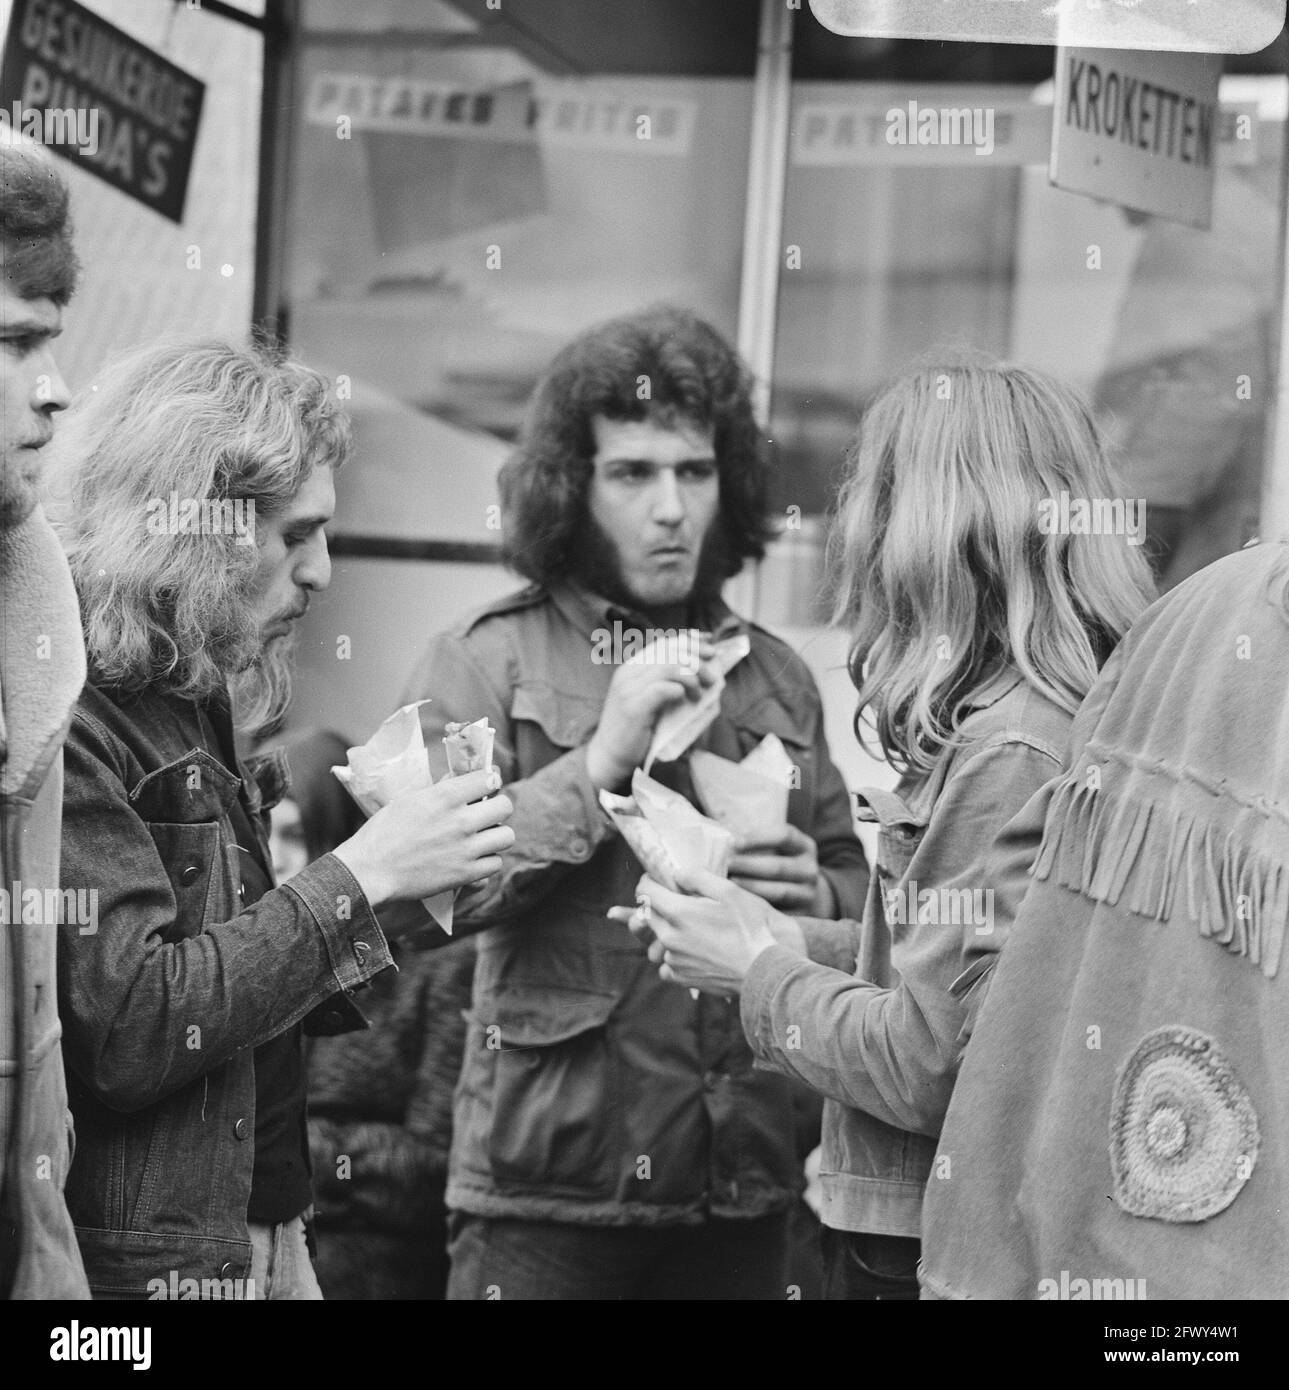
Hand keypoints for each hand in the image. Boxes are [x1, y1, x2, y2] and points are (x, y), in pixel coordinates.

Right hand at [333, 768, 514, 907]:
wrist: (371, 871)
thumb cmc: (383, 832)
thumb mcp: (409, 799)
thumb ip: (441, 790)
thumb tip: (461, 778)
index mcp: (445, 796)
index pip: (489, 778)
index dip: (490, 781)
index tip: (486, 787)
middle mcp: (461, 821)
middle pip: (505, 806)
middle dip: (497, 808)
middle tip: (486, 814)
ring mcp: (466, 848)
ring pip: (506, 836)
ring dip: (496, 836)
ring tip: (483, 838)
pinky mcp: (465, 874)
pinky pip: (496, 864)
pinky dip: (487, 862)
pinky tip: (474, 859)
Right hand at [585, 636, 719, 789]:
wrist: (609, 756)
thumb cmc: (635, 730)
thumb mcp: (649, 700)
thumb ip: (666, 684)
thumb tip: (701, 674)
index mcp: (631, 667)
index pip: (664, 643)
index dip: (690, 641)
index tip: (711, 647)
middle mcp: (628, 673)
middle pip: (668, 651)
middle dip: (696, 659)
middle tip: (712, 677)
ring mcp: (628, 688)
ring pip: (668, 667)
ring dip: (691, 677)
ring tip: (700, 693)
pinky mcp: (633, 706)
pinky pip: (661, 689)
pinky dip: (679, 690)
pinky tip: (687, 699)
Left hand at [606, 869, 787, 995]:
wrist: (765, 968)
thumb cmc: (751, 927)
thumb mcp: (729, 890)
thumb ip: (697, 877)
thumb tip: (676, 874)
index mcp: (678, 912)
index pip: (645, 891)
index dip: (649, 881)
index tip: (657, 880)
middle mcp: (670, 937)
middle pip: (648, 915)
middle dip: (658, 905)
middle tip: (678, 901)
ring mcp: (674, 960)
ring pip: (658, 940)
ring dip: (667, 931)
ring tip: (691, 929)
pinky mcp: (682, 978)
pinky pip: (667, 965)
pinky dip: (675, 957)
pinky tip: (693, 952)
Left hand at [729, 824, 831, 915]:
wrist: (807, 895)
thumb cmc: (779, 864)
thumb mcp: (776, 849)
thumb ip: (753, 843)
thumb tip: (720, 840)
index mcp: (804, 846)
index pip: (784, 836)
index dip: (758, 838)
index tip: (733, 841)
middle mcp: (810, 869)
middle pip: (779, 867)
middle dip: (749, 866)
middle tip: (726, 865)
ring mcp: (809, 894)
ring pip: (779, 892)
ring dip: (751, 888)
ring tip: (729, 885)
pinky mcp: (803, 916)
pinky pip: (780, 913)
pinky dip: (759, 909)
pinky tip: (740, 904)